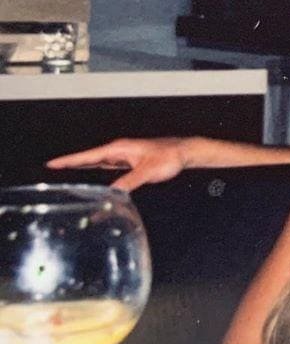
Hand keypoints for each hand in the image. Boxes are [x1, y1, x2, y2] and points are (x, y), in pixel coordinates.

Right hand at [46, 137, 188, 191]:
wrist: (184, 152)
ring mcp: (124, 155)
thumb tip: (111, 194)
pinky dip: (97, 170)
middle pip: (89, 158)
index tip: (52, 163)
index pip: (88, 156)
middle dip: (71, 163)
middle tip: (52, 168)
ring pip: (98, 162)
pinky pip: (108, 166)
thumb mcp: (148, 172)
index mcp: (120, 149)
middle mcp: (119, 151)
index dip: (70, 160)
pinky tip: (93, 175)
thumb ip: (129, 182)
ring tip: (65, 171)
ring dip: (83, 166)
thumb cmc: (169, 157)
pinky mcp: (130, 161)